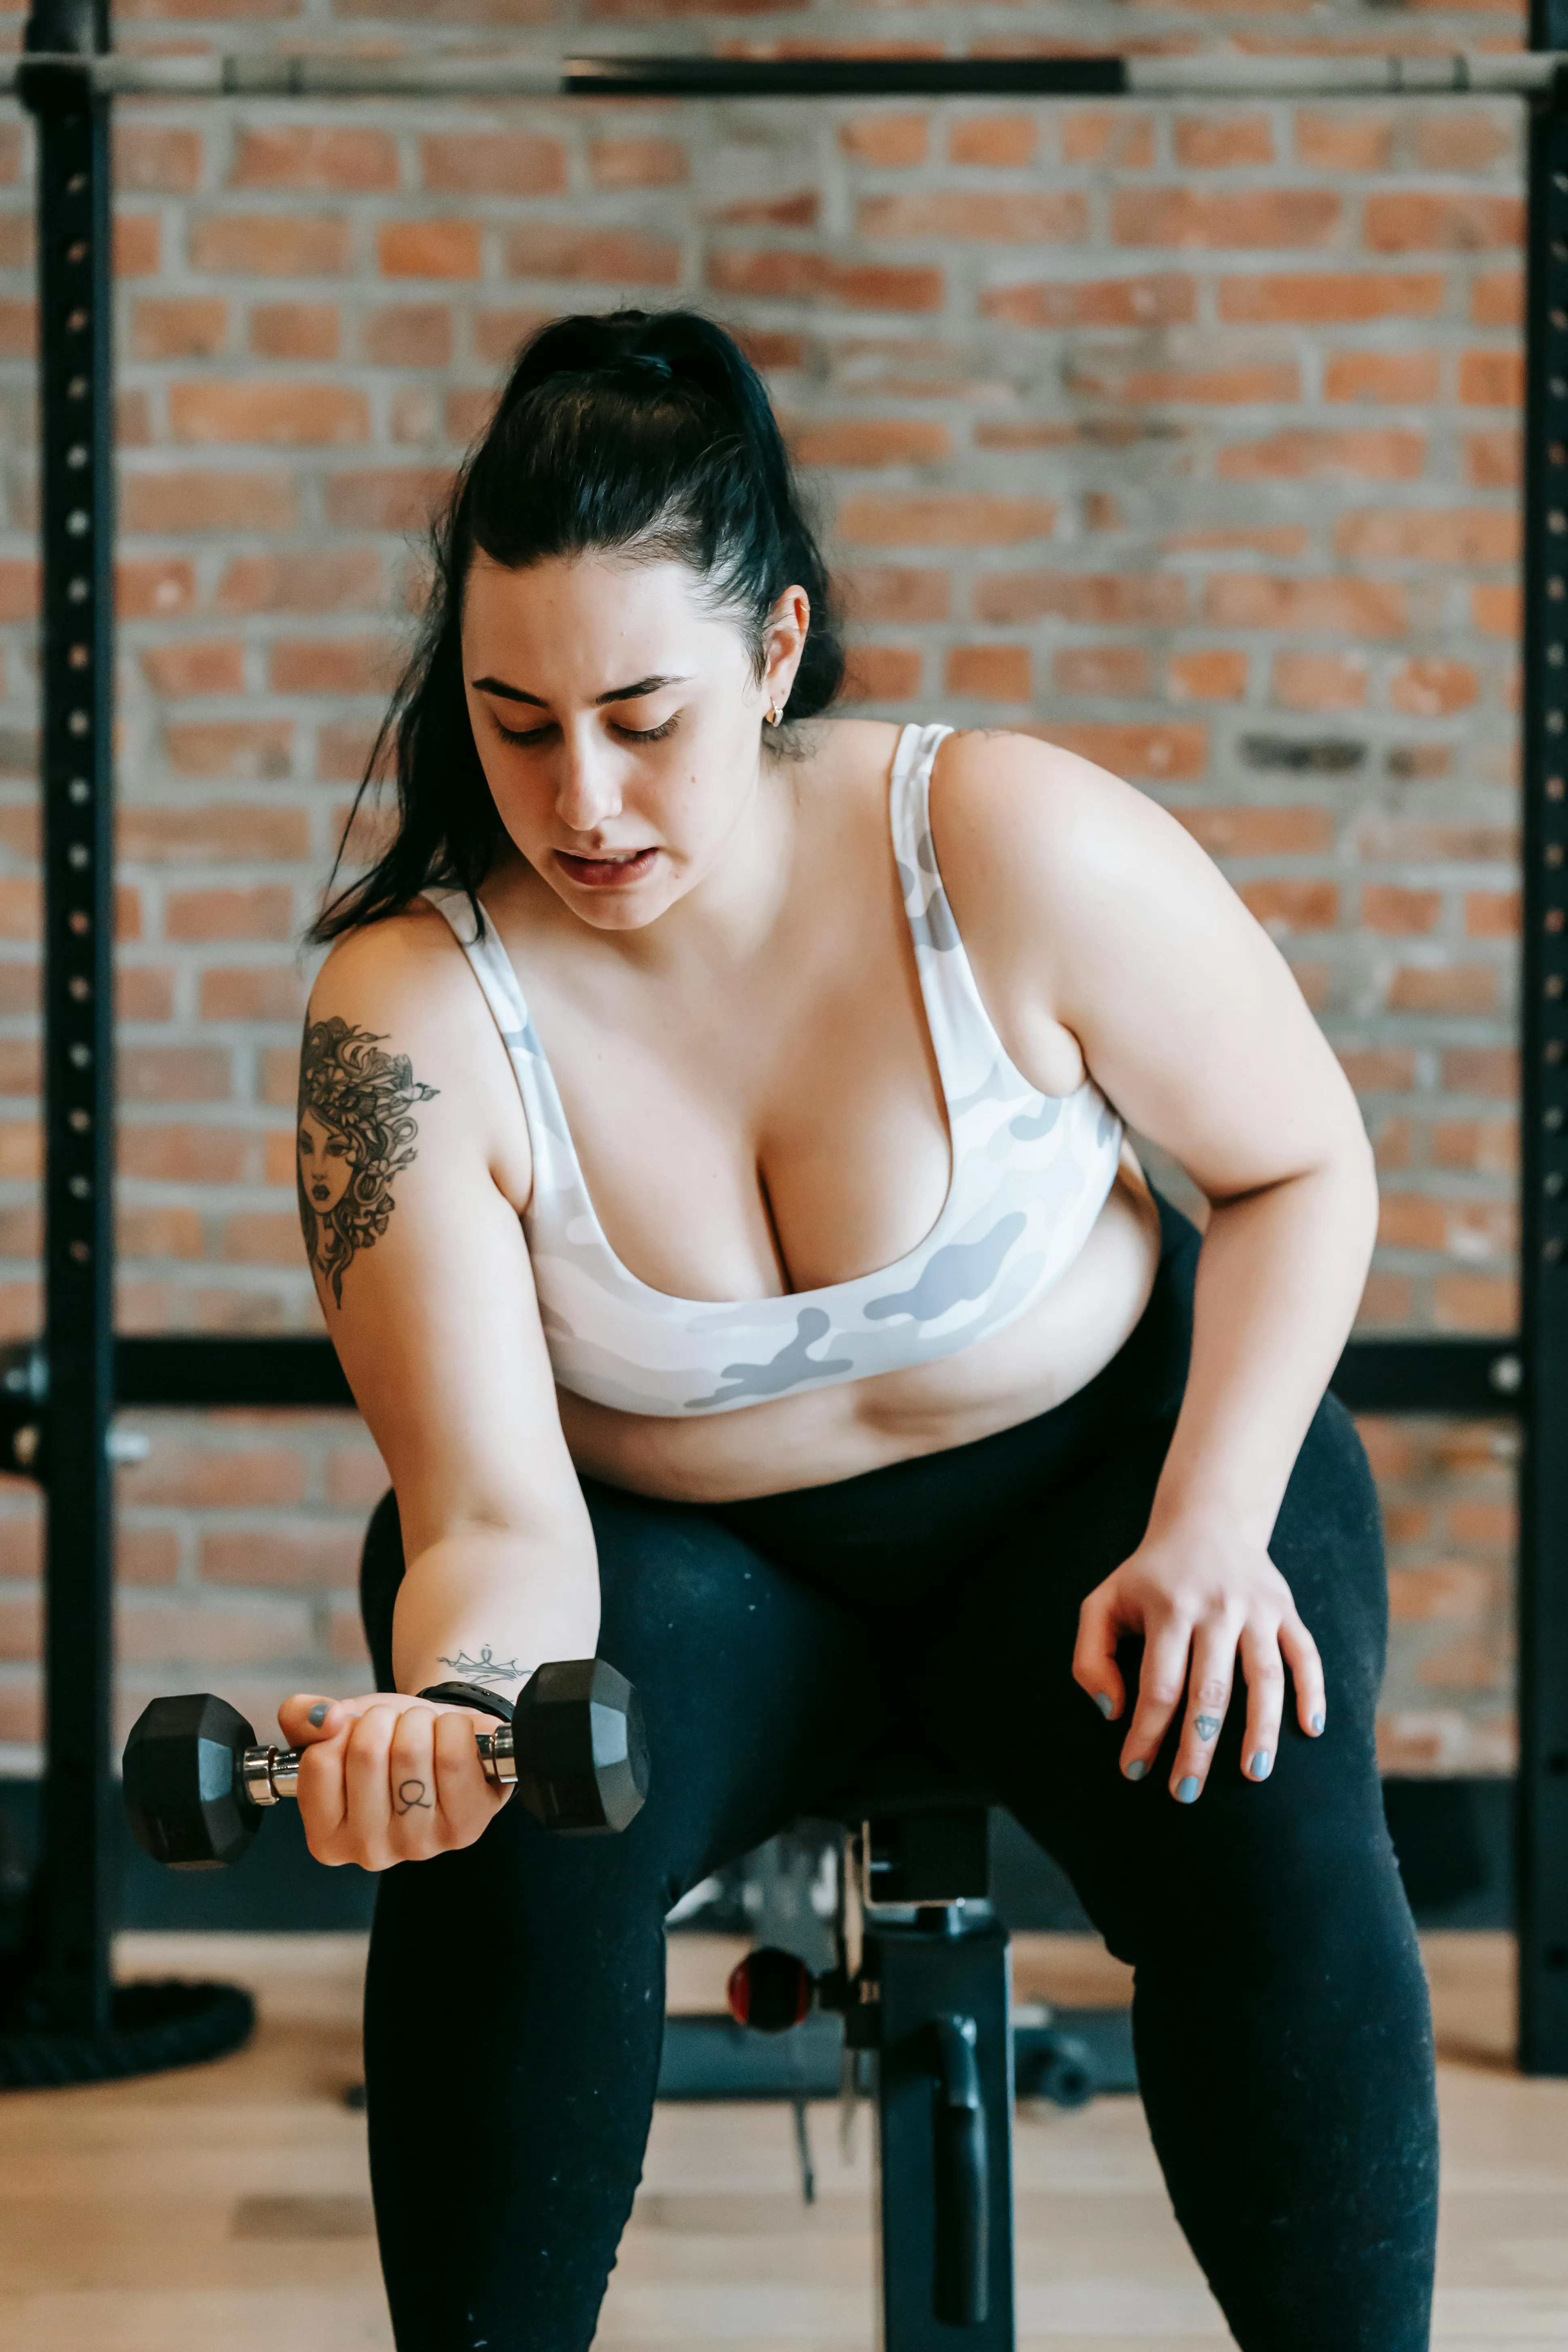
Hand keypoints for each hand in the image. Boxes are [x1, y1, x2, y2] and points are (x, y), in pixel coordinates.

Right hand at [278, 1690, 511, 1870]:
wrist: (445, 1742)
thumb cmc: (387, 1742)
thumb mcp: (336, 1726)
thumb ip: (301, 1718)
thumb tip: (325, 1718)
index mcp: (326, 1838)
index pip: (320, 1762)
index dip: (342, 1728)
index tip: (356, 1733)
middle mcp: (370, 1853)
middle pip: (368, 1751)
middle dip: (384, 1719)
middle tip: (395, 1729)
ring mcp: (420, 1845)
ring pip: (412, 1749)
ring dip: (420, 1721)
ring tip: (424, 1734)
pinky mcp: (465, 1828)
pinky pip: (455, 1755)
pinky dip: (455, 1727)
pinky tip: (454, 1740)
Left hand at [1072, 1521, 1325, 1802]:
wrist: (1205, 1520)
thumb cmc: (1148, 1577)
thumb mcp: (1102, 1603)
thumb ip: (1091, 1656)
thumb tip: (1112, 1711)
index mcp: (1168, 1607)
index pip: (1158, 1685)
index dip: (1145, 1733)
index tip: (1134, 1769)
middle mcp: (1215, 1608)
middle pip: (1210, 1691)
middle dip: (1198, 1748)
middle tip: (1185, 1792)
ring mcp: (1256, 1608)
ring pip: (1263, 1677)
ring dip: (1261, 1729)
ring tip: (1254, 1774)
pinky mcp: (1285, 1609)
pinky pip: (1305, 1654)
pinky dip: (1313, 1691)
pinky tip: (1311, 1730)